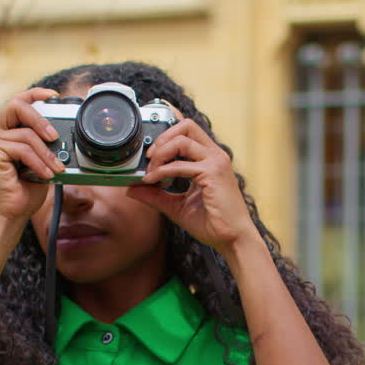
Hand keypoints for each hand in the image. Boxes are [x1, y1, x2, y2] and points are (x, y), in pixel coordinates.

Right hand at [0, 87, 67, 222]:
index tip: (54, 96)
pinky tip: (46, 174)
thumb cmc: (23, 189)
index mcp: (2, 130)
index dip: (35, 94)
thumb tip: (63, 134)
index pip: (17, 102)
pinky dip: (38, 162)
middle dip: (40, 119)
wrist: (9, 213)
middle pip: (17, 106)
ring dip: (46, 153)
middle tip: (55, 137)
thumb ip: (43, 144)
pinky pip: (22, 149)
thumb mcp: (38, 161)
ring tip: (56, 168)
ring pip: (26, 134)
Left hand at [126, 116, 257, 253]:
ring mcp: (215, 162)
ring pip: (181, 139)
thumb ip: (156, 195)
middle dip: (162, 138)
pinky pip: (180, 164)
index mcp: (209, 159)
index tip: (150, 155)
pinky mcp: (213, 173)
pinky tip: (153, 181)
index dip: (165, 137)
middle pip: (186, 126)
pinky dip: (162, 170)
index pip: (187, 132)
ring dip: (160, 153)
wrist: (232, 239)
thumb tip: (132, 188)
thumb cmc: (212, 223)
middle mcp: (214, 155)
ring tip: (150, 171)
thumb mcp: (176, 206)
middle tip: (148, 157)